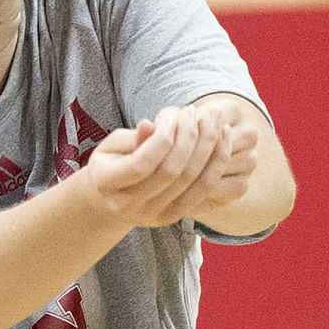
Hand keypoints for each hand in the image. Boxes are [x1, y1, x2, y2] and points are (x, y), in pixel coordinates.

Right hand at [83, 104, 258, 229]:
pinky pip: (206, 190)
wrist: (110, 200)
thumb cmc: (111, 163)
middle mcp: (129, 206)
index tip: (171, 116)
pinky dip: (218, 163)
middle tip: (197, 111)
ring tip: (215, 120)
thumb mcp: (112, 146)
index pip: (141, 164)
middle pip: (171, 173)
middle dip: (189, 137)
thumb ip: (132, 138)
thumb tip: (150, 125)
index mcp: (106, 183)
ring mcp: (154, 215)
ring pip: (193, 181)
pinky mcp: (174, 217)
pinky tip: (223, 139)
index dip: (161, 139)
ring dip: (209, 147)